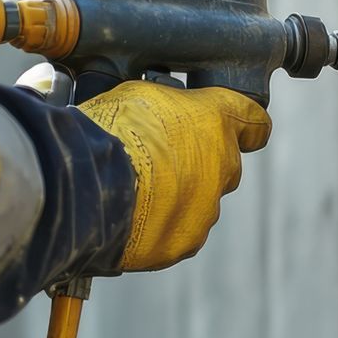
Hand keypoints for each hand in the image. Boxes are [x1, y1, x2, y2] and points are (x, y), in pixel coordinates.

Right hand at [76, 82, 271, 270]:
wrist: (83, 181)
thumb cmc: (107, 130)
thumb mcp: (140, 96)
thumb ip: (169, 110)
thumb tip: (163, 118)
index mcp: (216, 122)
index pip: (254, 123)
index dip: (247, 127)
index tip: (244, 131)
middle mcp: (222, 166)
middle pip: (223, 166)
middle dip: (198, 165)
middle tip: (158, 161)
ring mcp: (206, 208)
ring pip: (199, 203)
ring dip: (175, 199)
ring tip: (133, 192)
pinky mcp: (184, 242)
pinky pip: (177, 233)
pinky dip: (158, 227)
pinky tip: (128, 217)